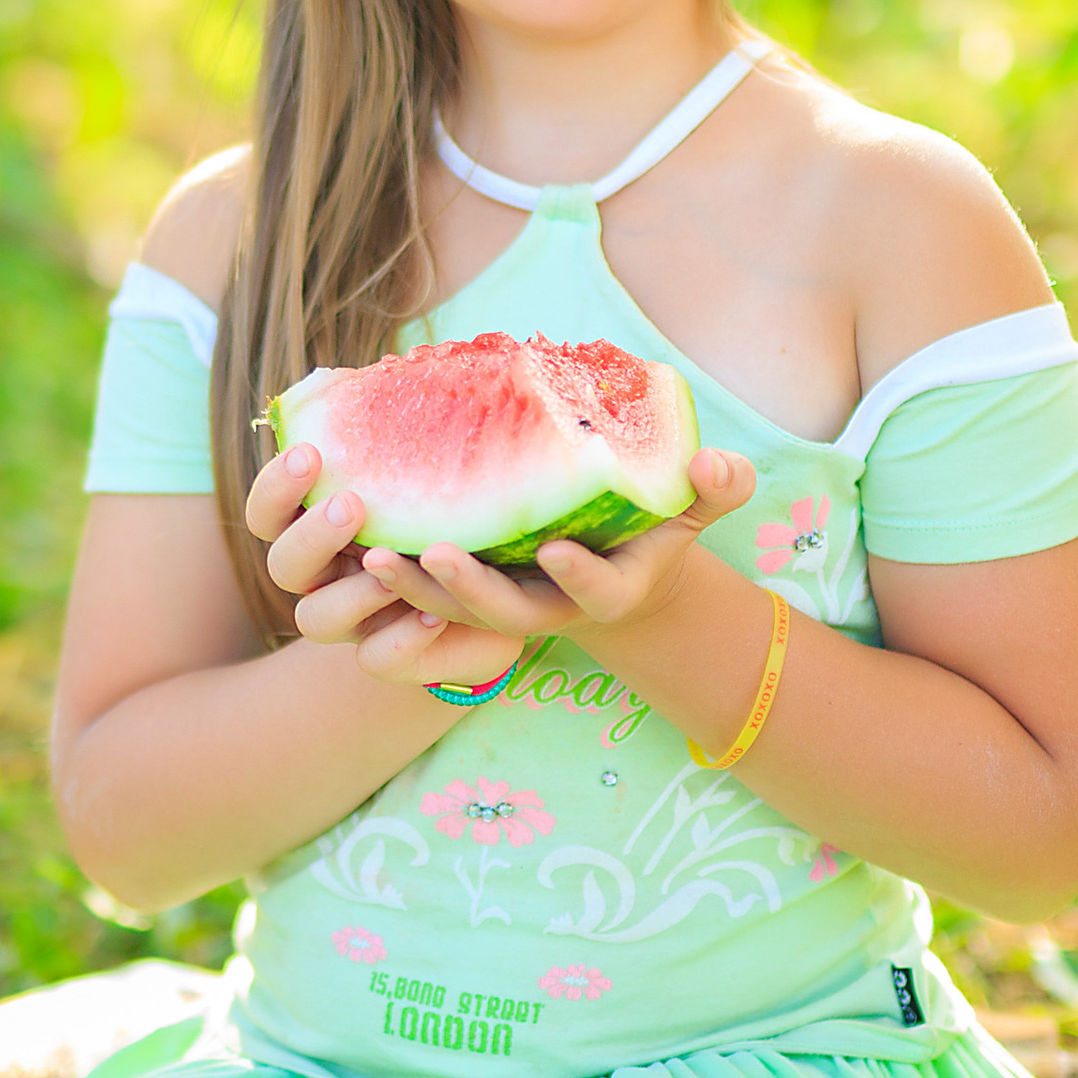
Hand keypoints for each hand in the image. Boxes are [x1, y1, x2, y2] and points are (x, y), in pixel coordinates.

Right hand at [245, 439, 532, 694]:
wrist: (500, 592)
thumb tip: (387, 368)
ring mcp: (352, 623)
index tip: (309, 453)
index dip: (276, 487)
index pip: (267, 513)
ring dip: (351, 591)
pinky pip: (376, 660)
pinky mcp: (390, 656)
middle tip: (352, 505)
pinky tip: (435, 614)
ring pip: (315, 619)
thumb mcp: (429, 476)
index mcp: (316, 530)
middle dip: (311, 534)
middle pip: (280, 565)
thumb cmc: (449, 519)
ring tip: (390, 563)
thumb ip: (398, 436)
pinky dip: (401, 638)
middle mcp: (323, 578)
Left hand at [351, 445, 756, 647]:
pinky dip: (394, 577)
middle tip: (434, 554)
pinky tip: (355, 544)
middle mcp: (547, 610)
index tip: (556, 548)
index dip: (578, 575)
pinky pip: (423, 597)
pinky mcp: (465, 596)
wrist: (613, 570)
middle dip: (469, 590)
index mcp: (604, 592)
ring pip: (451, 612)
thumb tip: (721, 461)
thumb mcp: (689, 512)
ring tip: (374, 554)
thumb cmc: (652, 533)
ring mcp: (501, 606)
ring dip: (412, 589)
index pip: (594, 592)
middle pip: (503, 615)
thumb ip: (713, 490)